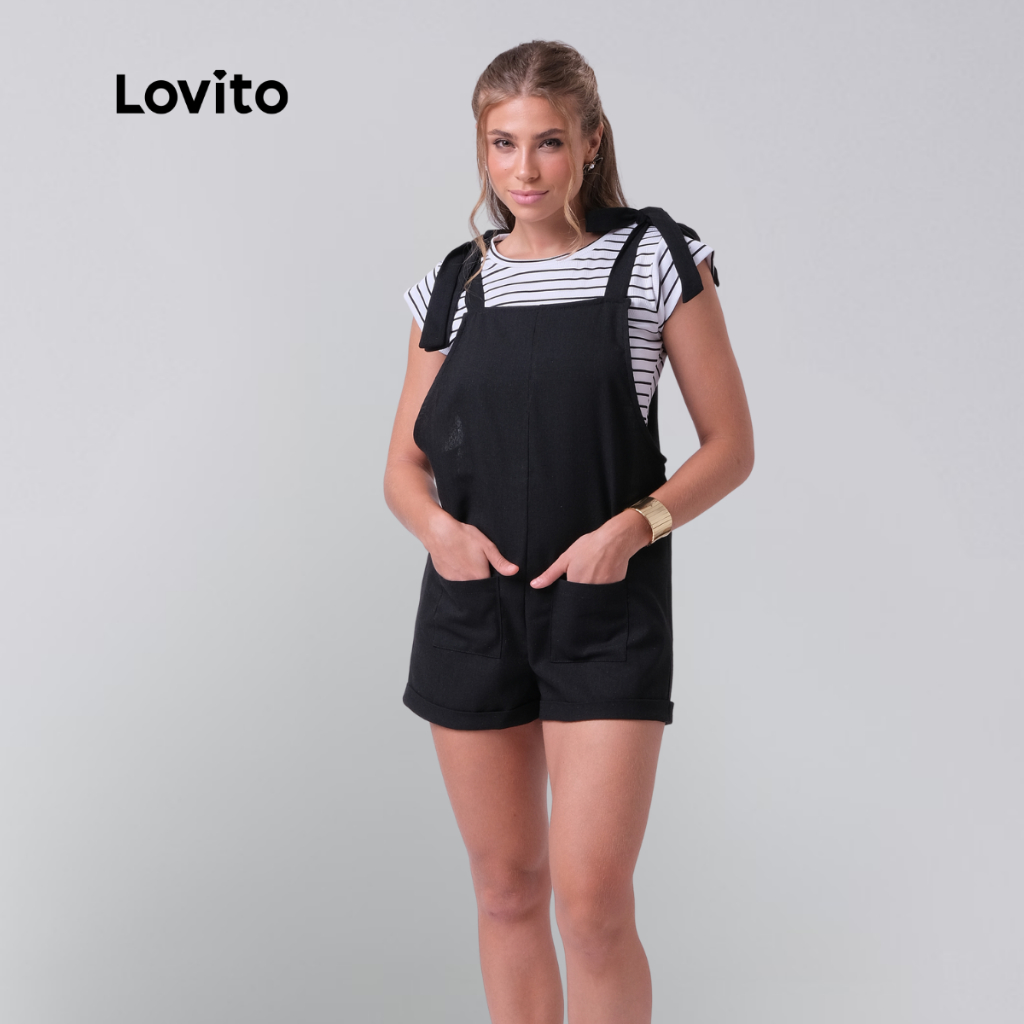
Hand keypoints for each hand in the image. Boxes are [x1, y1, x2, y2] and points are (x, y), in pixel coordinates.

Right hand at [426, 511, 519, 581]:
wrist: (438, 532)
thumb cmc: (463, 537)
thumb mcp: (487, 546)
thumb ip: (500, 562)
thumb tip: (514, 571)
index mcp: (479, 577)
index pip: (490, 585)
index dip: (492, 576)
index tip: (489, 567)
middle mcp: (466, 582)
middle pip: (478, 585)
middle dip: (479, 576)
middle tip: (476, 561)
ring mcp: (454, 581)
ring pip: (466, 583)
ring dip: (468, 576)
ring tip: (466, 560)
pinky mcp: (445, 577)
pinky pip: (455, 580)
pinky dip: (458, 574)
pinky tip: (457, 561)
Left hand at [529, 510, 651, 586]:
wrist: (615, 540)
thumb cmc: (589, 546)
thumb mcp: (565, 558)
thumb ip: (550, 574)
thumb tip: (534, 585)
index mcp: (575, 585)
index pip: (569, 597)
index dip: (568, 591)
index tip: (571, 582)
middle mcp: (589, 591)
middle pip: (581, 598)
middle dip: (580, 589)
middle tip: (585, 572)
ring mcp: (603, 591)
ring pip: (594, 595)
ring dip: (592, 587)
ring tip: (594, 571)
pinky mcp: (614, 587)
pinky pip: (605, 591)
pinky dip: (603, 584)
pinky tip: (604, 571)